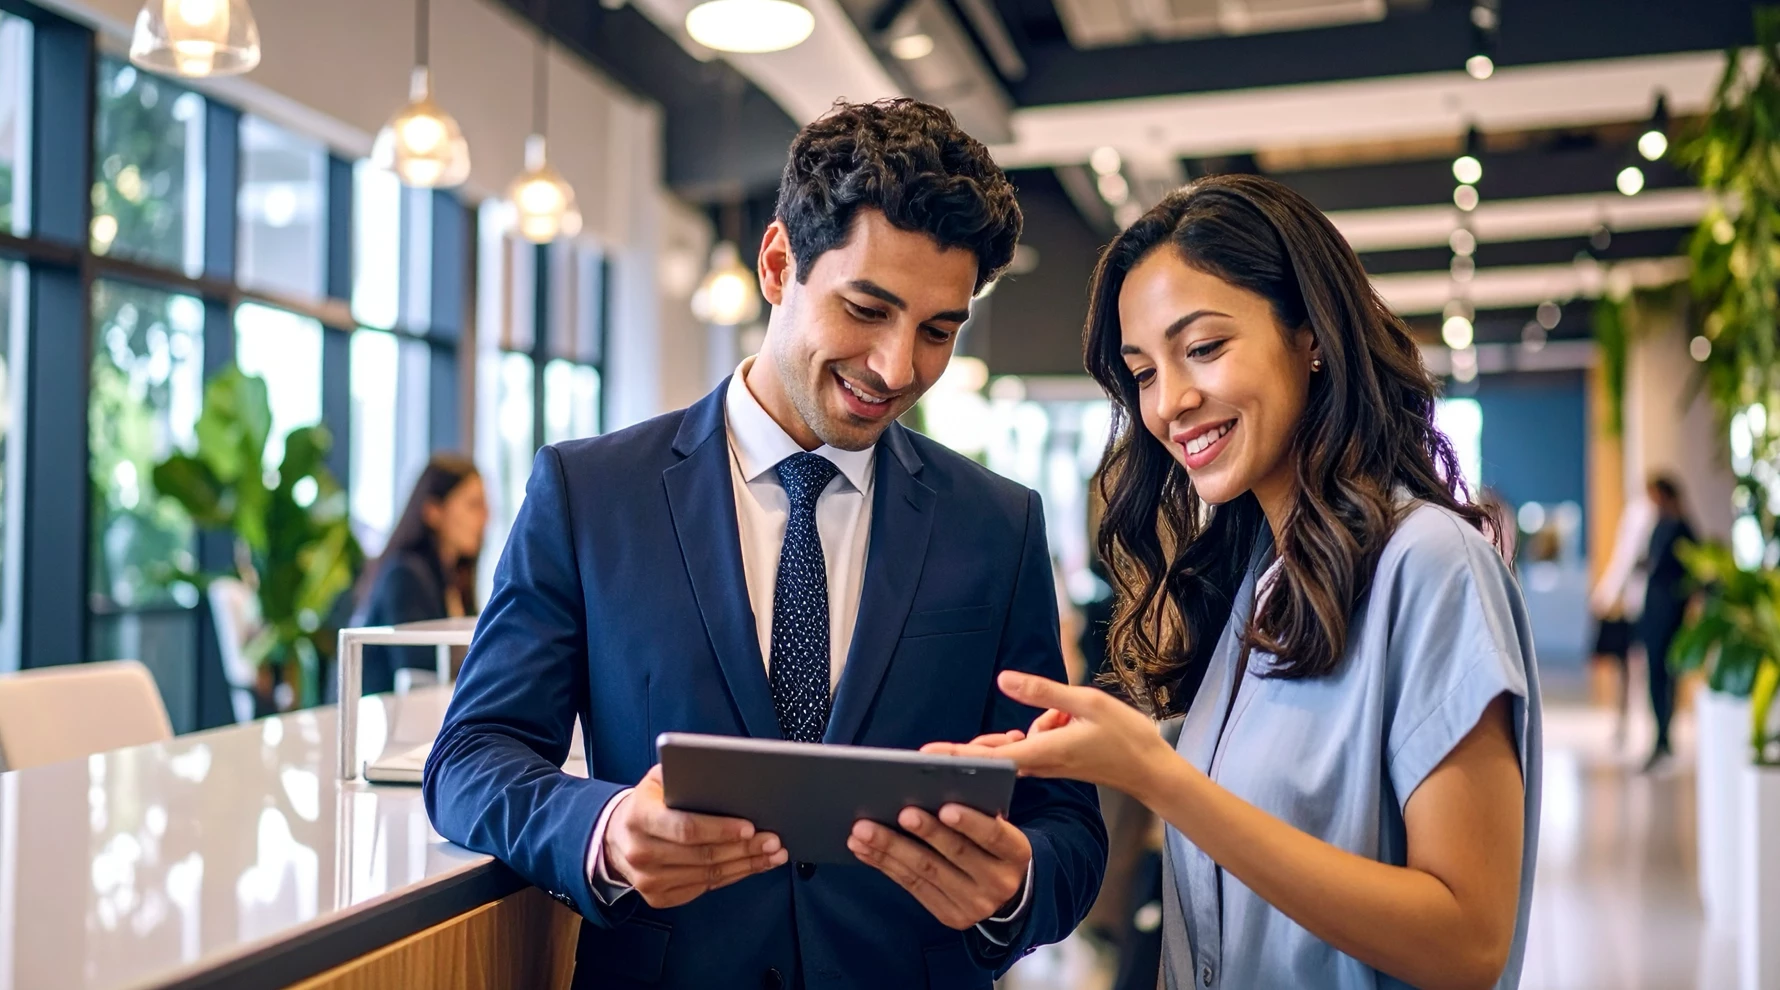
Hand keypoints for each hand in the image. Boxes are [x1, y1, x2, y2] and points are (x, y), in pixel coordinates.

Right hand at [604, 765, 787, 907]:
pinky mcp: (659, 897)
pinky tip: (753, 865)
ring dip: (746, 864)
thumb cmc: (646, 803)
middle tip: (773, 840)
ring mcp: (648, 880)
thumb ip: (683, 774)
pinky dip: (734, 876)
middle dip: (744, 848)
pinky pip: (705, 887)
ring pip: (708, 874)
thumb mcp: (656, 779)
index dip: (721, 830)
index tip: (750, 827)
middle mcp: (641, 852)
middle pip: (703, 855)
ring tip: (772, 853)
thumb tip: (722, 772)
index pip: (686, 828)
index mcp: (639, 818)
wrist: (616, 837)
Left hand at [847, 803, 1030, 930]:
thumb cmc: (992, 845)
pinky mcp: (951, 916)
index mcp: (1016, 852)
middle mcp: (999, 882)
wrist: (1005, 891)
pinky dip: (886, 865)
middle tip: (897, 813)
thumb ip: (975, 810)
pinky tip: (865, 850)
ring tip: (863, 831)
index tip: (945, 807)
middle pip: (955, 854)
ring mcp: (974, 904)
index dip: (970, 822)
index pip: (994, 835)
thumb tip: (926, 788)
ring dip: (890, 849)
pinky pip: (913, 887)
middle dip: (923, 832)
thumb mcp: (997, 828)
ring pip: (926, 871)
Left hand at [921, 670, 1169, 797]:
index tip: (926, 759)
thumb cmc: (1124, 736)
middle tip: (939, 751)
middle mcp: (1039, 764)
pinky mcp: (1051, 763)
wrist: (1151, 770)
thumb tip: (1003, 680)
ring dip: (1027, 726)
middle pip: (993, 753)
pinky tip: (1067, 718)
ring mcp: (1045, 766)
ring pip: (1014, 745)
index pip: (990, 756)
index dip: (956, 756)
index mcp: (1044, 752)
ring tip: (1069, 714)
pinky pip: (1030, 744)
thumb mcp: (1086, 701)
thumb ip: (1043, 692)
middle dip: (973, 747)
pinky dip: (1041, 728)